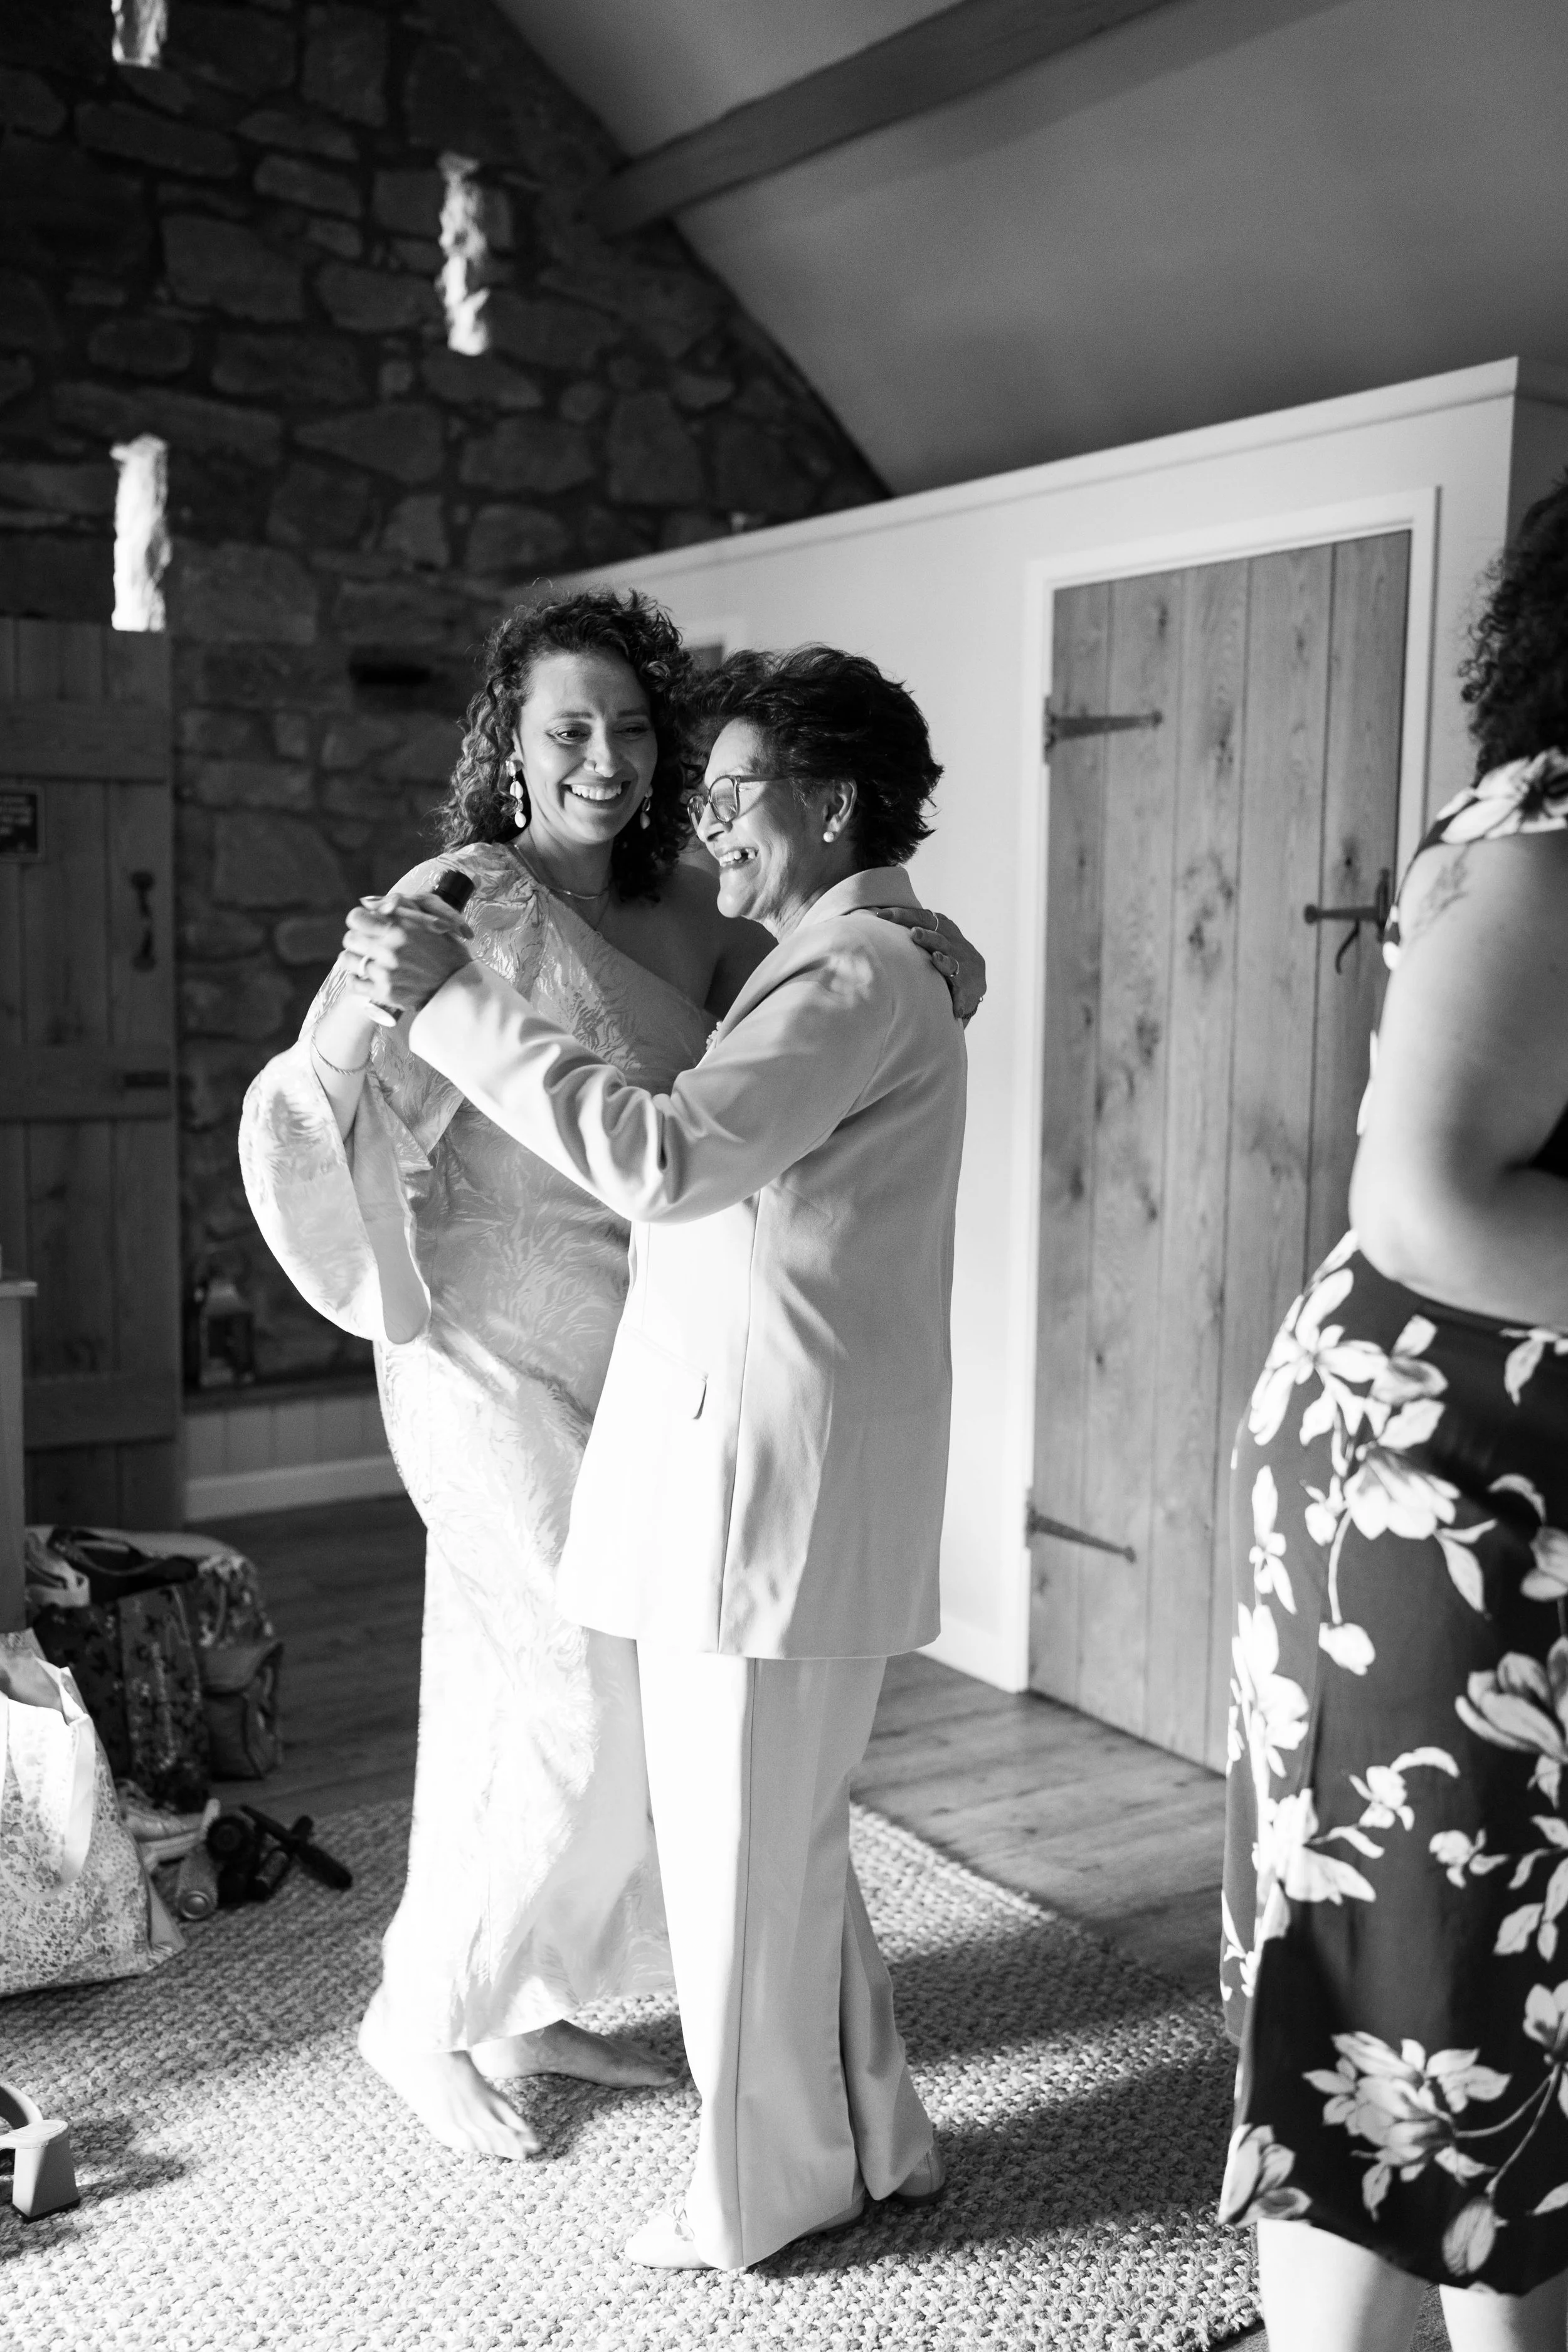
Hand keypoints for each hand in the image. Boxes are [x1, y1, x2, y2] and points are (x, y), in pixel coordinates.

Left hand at [341, 891, 474, 1020]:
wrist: (458, 986)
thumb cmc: (446, 950)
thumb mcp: (429, 919)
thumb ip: (400, 906)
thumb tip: (370, 903)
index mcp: (399, 928)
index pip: (356, 918)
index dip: (360, 919)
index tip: (366, 924)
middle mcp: (389, 950)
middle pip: (350, 938)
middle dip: (358, 938)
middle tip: (369, 943)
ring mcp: (385, 973)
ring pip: (347, 960)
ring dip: (355, 958)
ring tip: (368, 960)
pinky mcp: (384, 993)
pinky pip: (354, 983)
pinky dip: (357, 978)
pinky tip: (368, 976)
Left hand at [868, 905, 986, 1023]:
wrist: (975, 977)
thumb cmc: (943, 953)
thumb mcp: (931, 937)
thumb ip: (910, 928)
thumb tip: (875, 917)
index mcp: (943, 928)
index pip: (924, 917)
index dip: (904, 915)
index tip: (882, 915)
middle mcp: (954, 943)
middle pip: (940, 937)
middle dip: (928, 935)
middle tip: (914, 933)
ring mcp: (962, 965)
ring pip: (952, 962)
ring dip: (944, 961)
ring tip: (936, 959)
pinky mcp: (967, 986)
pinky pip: (962, 991)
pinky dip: (959, 997)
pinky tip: (954, 1006)